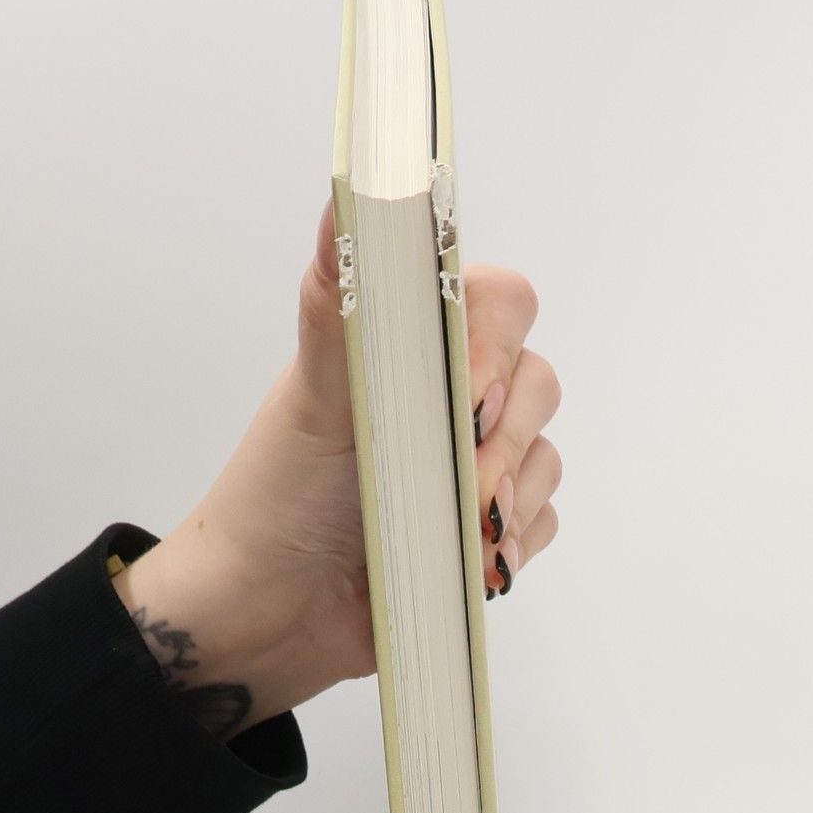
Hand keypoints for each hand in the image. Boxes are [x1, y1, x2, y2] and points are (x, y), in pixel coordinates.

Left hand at [112, 201, 562, 737]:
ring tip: (459, 530)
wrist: (266, 616)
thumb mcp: (310, 395)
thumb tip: (342, 197)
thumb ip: (336, 300)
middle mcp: (446, 400)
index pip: (498, 304)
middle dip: (506, 437)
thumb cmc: (275, 499)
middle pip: (536, 382)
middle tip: (460, 480)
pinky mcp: (483, 534)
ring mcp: (469, 468)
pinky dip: (514, 544)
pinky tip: (471, 562)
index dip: (499, 345)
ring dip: (512, 494)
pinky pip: (540, 524)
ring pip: (546, 457)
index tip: (469, 396)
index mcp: (408, 349)